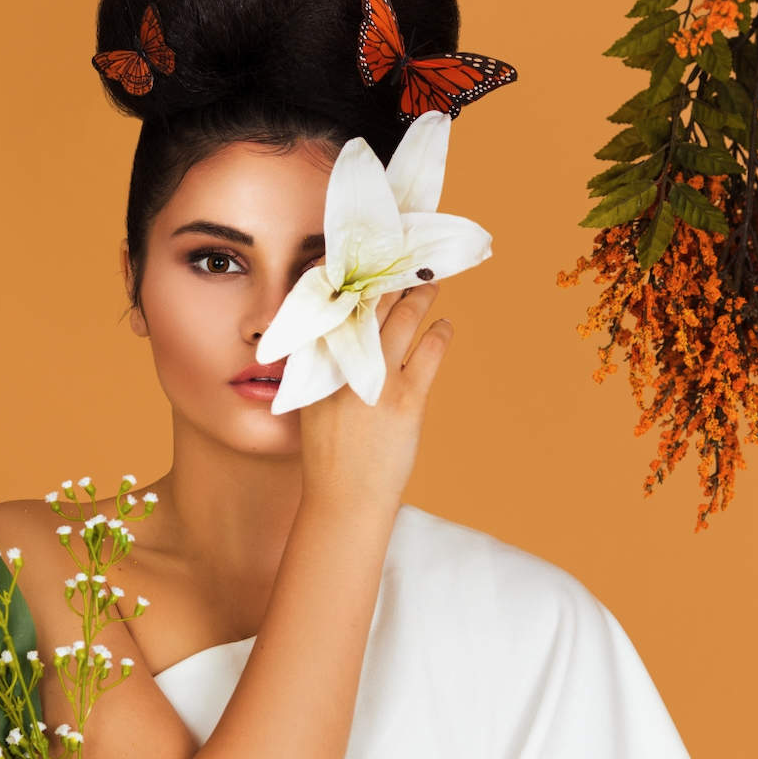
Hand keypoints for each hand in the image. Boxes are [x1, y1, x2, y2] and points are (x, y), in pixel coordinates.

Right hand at [299, 283, 450, 508]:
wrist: (345, 497)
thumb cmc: (330, 453)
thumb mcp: (313, 401)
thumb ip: (324, 365)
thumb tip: (343, 332)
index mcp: (317, 361)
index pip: (335, 303)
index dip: (353, 277)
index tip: (367, 261)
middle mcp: (346, 362)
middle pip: (374, 302)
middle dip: (393, 277)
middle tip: (407, 262)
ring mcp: (380, 378)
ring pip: (406, 317)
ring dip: (422, 296)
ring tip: (430, 285)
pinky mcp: (409, 398)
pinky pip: (431, 349)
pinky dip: (440, 331)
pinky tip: (444, 326)